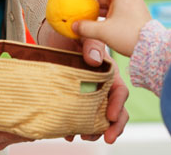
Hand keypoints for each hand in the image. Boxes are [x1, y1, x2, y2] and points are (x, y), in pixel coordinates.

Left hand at [38, 19, 129, 143]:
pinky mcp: (74, 98)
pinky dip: (75, 128)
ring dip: (94, 130)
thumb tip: (96, 60)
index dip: (118, 105)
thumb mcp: (82, 35)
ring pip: (97, 117)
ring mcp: (88, 93)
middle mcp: (102, 85)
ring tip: (83, 137)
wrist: (51, 34)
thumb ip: (91, 45)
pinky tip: (67, 135)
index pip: (119, 91)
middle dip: (113, 126)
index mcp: (108, 71)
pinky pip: (79, 117)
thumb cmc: (70, 33)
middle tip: (107, 139)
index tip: (110, 117)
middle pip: (114, 110)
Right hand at [72, 0, 151, 56]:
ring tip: (88, 17)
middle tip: (83, 1)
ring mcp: (132, 4)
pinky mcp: (133, 13)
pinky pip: (117, 6)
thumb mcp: (103, 33)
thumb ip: (85, 28)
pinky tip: (98, 24)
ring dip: (98, 4)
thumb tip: (73, 27)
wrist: (152, 49)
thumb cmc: (130, 37)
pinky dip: (106, 11)